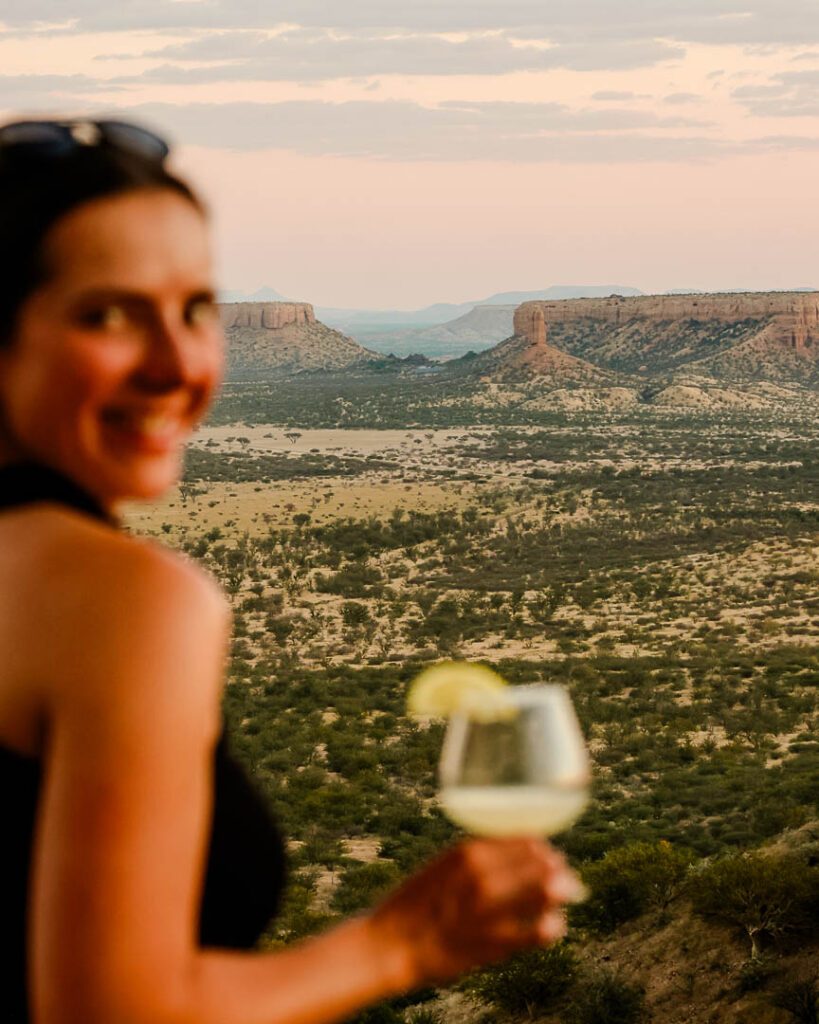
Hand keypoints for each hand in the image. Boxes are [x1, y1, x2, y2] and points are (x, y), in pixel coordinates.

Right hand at [366, 839, 583, 988]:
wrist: (392, 944)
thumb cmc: (417, 903)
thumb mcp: (444, 866)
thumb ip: (477, 859)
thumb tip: (515, 855)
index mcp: (467, 851)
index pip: (523, 839)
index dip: (540, 847)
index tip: (546, 855)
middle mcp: (481, 874)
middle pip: (539, 863)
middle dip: (556, 869)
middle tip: (565, 877)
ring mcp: (488, 909)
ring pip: (544, 892)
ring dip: (560, 893)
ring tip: (567, 895)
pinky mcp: (492, 942)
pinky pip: (537, 932)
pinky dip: (552, 927)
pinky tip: (555, 926)